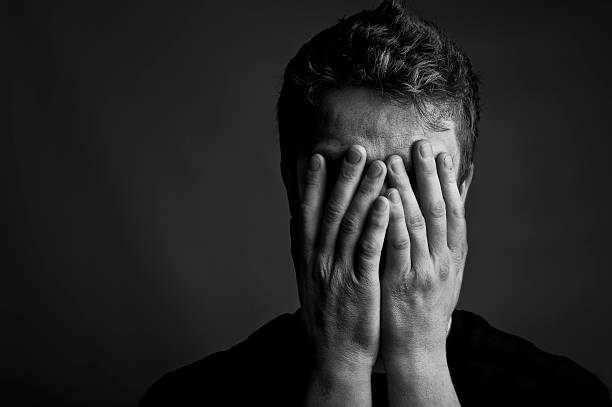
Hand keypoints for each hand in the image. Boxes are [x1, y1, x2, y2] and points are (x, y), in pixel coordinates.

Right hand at [298, 145, 388, 404]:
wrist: (334, 355)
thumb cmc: (326, 316)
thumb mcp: (307, 280)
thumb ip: (304, 248)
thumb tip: (296, 218)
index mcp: (307, 257)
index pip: (307, 213)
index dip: (312, 184)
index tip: (319, 156)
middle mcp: (319, 260)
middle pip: (331, 211)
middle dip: (343, 178)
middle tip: (356, 148)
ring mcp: (338, 272)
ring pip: (351, 224)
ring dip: (365, 192)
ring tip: (380, 164)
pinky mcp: (359, 286)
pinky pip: (368, 250)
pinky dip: (376, 224)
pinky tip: (387, 203)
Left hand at [381, 140, 464, 404]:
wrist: (420, 349)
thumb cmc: (427, 308)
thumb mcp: (444, 274)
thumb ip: (445, 243)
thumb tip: (448, 216)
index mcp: (454, 256)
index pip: (455, 210)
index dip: (449, 180)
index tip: (442, 152)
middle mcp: (444, 259)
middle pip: (439, 209)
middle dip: (429, 175)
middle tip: (419, 145)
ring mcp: (425, 270)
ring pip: (418, 222)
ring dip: (406, 189)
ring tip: (393, 162)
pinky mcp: (403, 282)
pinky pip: (399, 245)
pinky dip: (393, 219)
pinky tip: (383, 198)